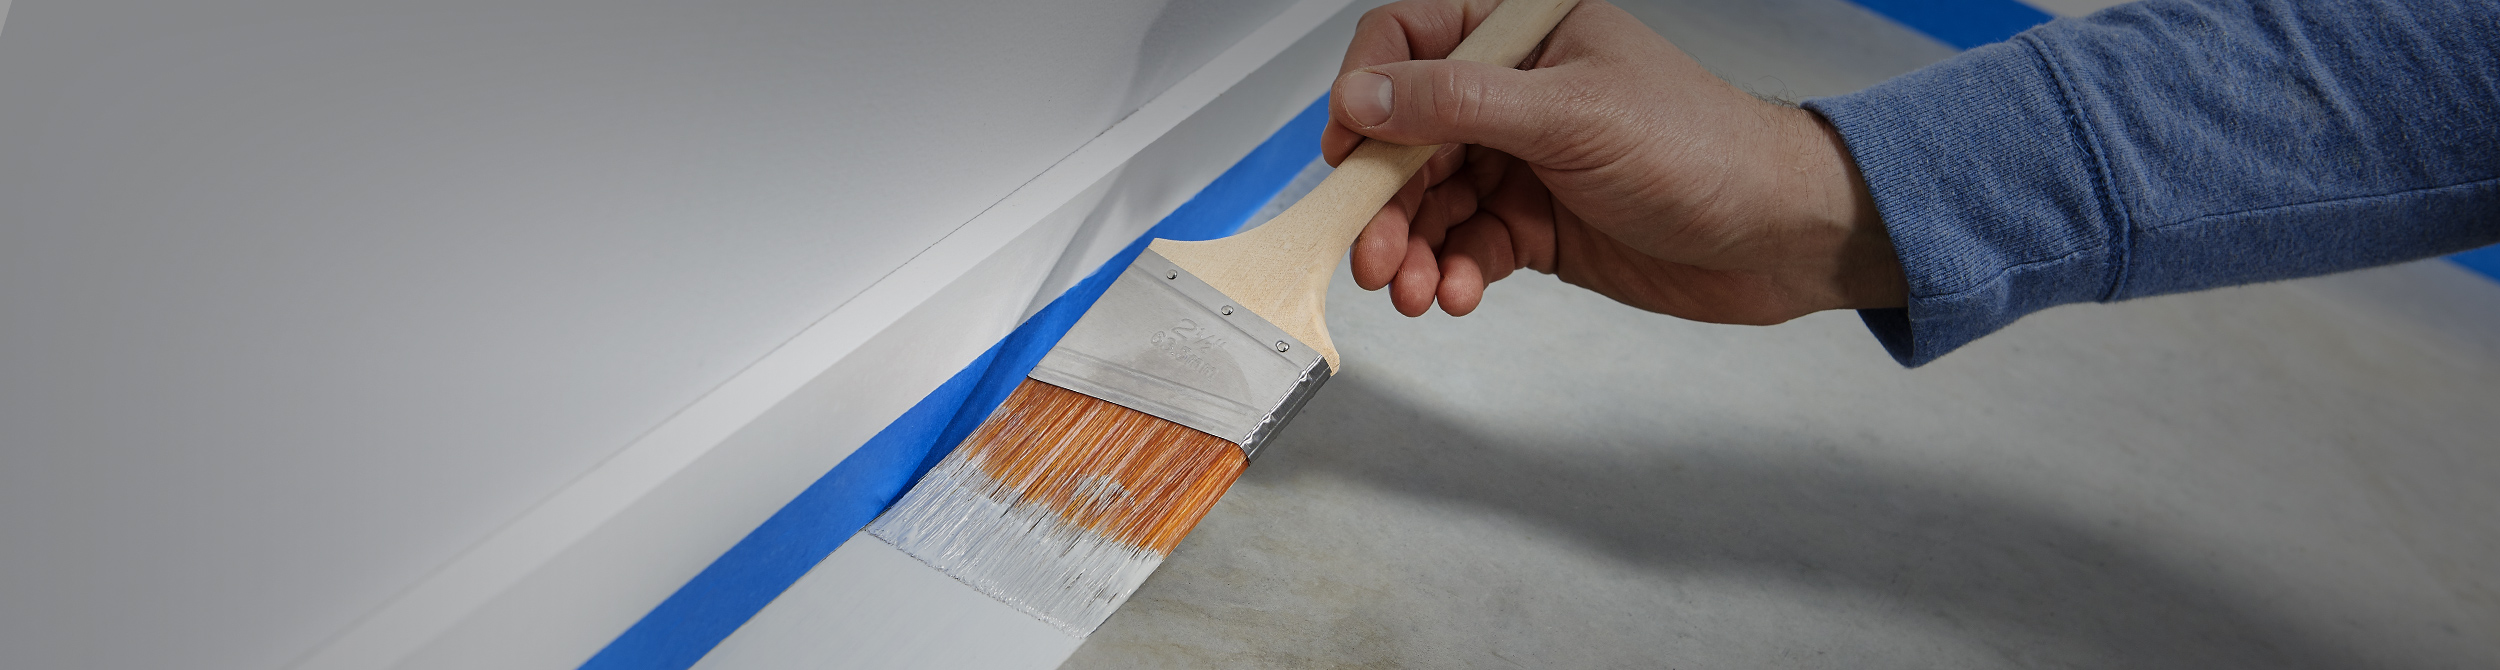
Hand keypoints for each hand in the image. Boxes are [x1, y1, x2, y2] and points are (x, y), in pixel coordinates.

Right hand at [1325, 0, 1905, 321]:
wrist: (1779, 235)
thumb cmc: (1702, 149)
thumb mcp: (1570, 115)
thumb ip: (1459, 102)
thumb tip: (1364, 97)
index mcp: (1524, 34)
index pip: (1408, 43)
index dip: (1366, 95)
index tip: (1346, 154)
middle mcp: (1516, 93)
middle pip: (1406, 137)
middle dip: (1382, 200)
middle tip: (1371, 255)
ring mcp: (1523, 161)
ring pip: (1430, 202)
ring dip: (1410, 248)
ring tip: (1412, 290)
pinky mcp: (1537, 226)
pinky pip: (1467, 246)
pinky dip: (1453, 273)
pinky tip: (1457, 294)